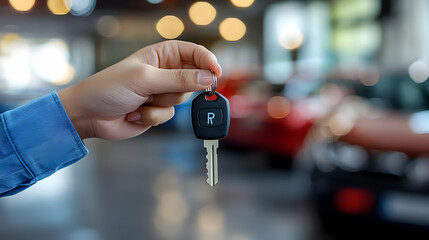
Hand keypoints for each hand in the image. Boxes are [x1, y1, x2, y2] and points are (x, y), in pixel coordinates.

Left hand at [58, 40, 221, 139]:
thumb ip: (178, 79)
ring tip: (140, 100)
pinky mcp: (157, 112)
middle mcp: (165, 72)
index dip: (207, 61)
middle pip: (192, 80)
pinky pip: (169, 116)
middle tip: (160, 90)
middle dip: (177, 89)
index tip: (216, 73)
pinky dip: (153, 117)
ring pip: (181, 101)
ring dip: (160, 104)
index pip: (193, 53)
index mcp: (162, 55)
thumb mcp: (145, 79)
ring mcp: (161, 93)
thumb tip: (207, 77)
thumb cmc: (109, 88)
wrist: (89, 115)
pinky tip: (135, 112)